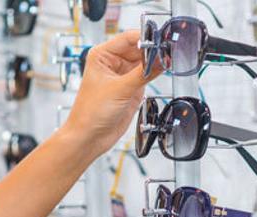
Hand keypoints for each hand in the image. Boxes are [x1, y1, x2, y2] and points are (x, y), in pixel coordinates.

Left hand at [61, 30, 160, 157]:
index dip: (145, 39)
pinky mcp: (131, 88)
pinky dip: (155, 74)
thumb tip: (160, 58)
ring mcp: (123, 76)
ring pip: (145, 62)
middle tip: (167, 55)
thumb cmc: (90, 113)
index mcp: (102, 55)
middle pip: (139, 49)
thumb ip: (143, 73)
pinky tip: (162, 72)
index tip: (161, 43)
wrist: (90, 137)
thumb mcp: (119, 89)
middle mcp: (112, 63)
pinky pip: (147, 76)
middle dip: (153, 52)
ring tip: (166, 63)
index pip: (128, 38)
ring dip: (155, 63)